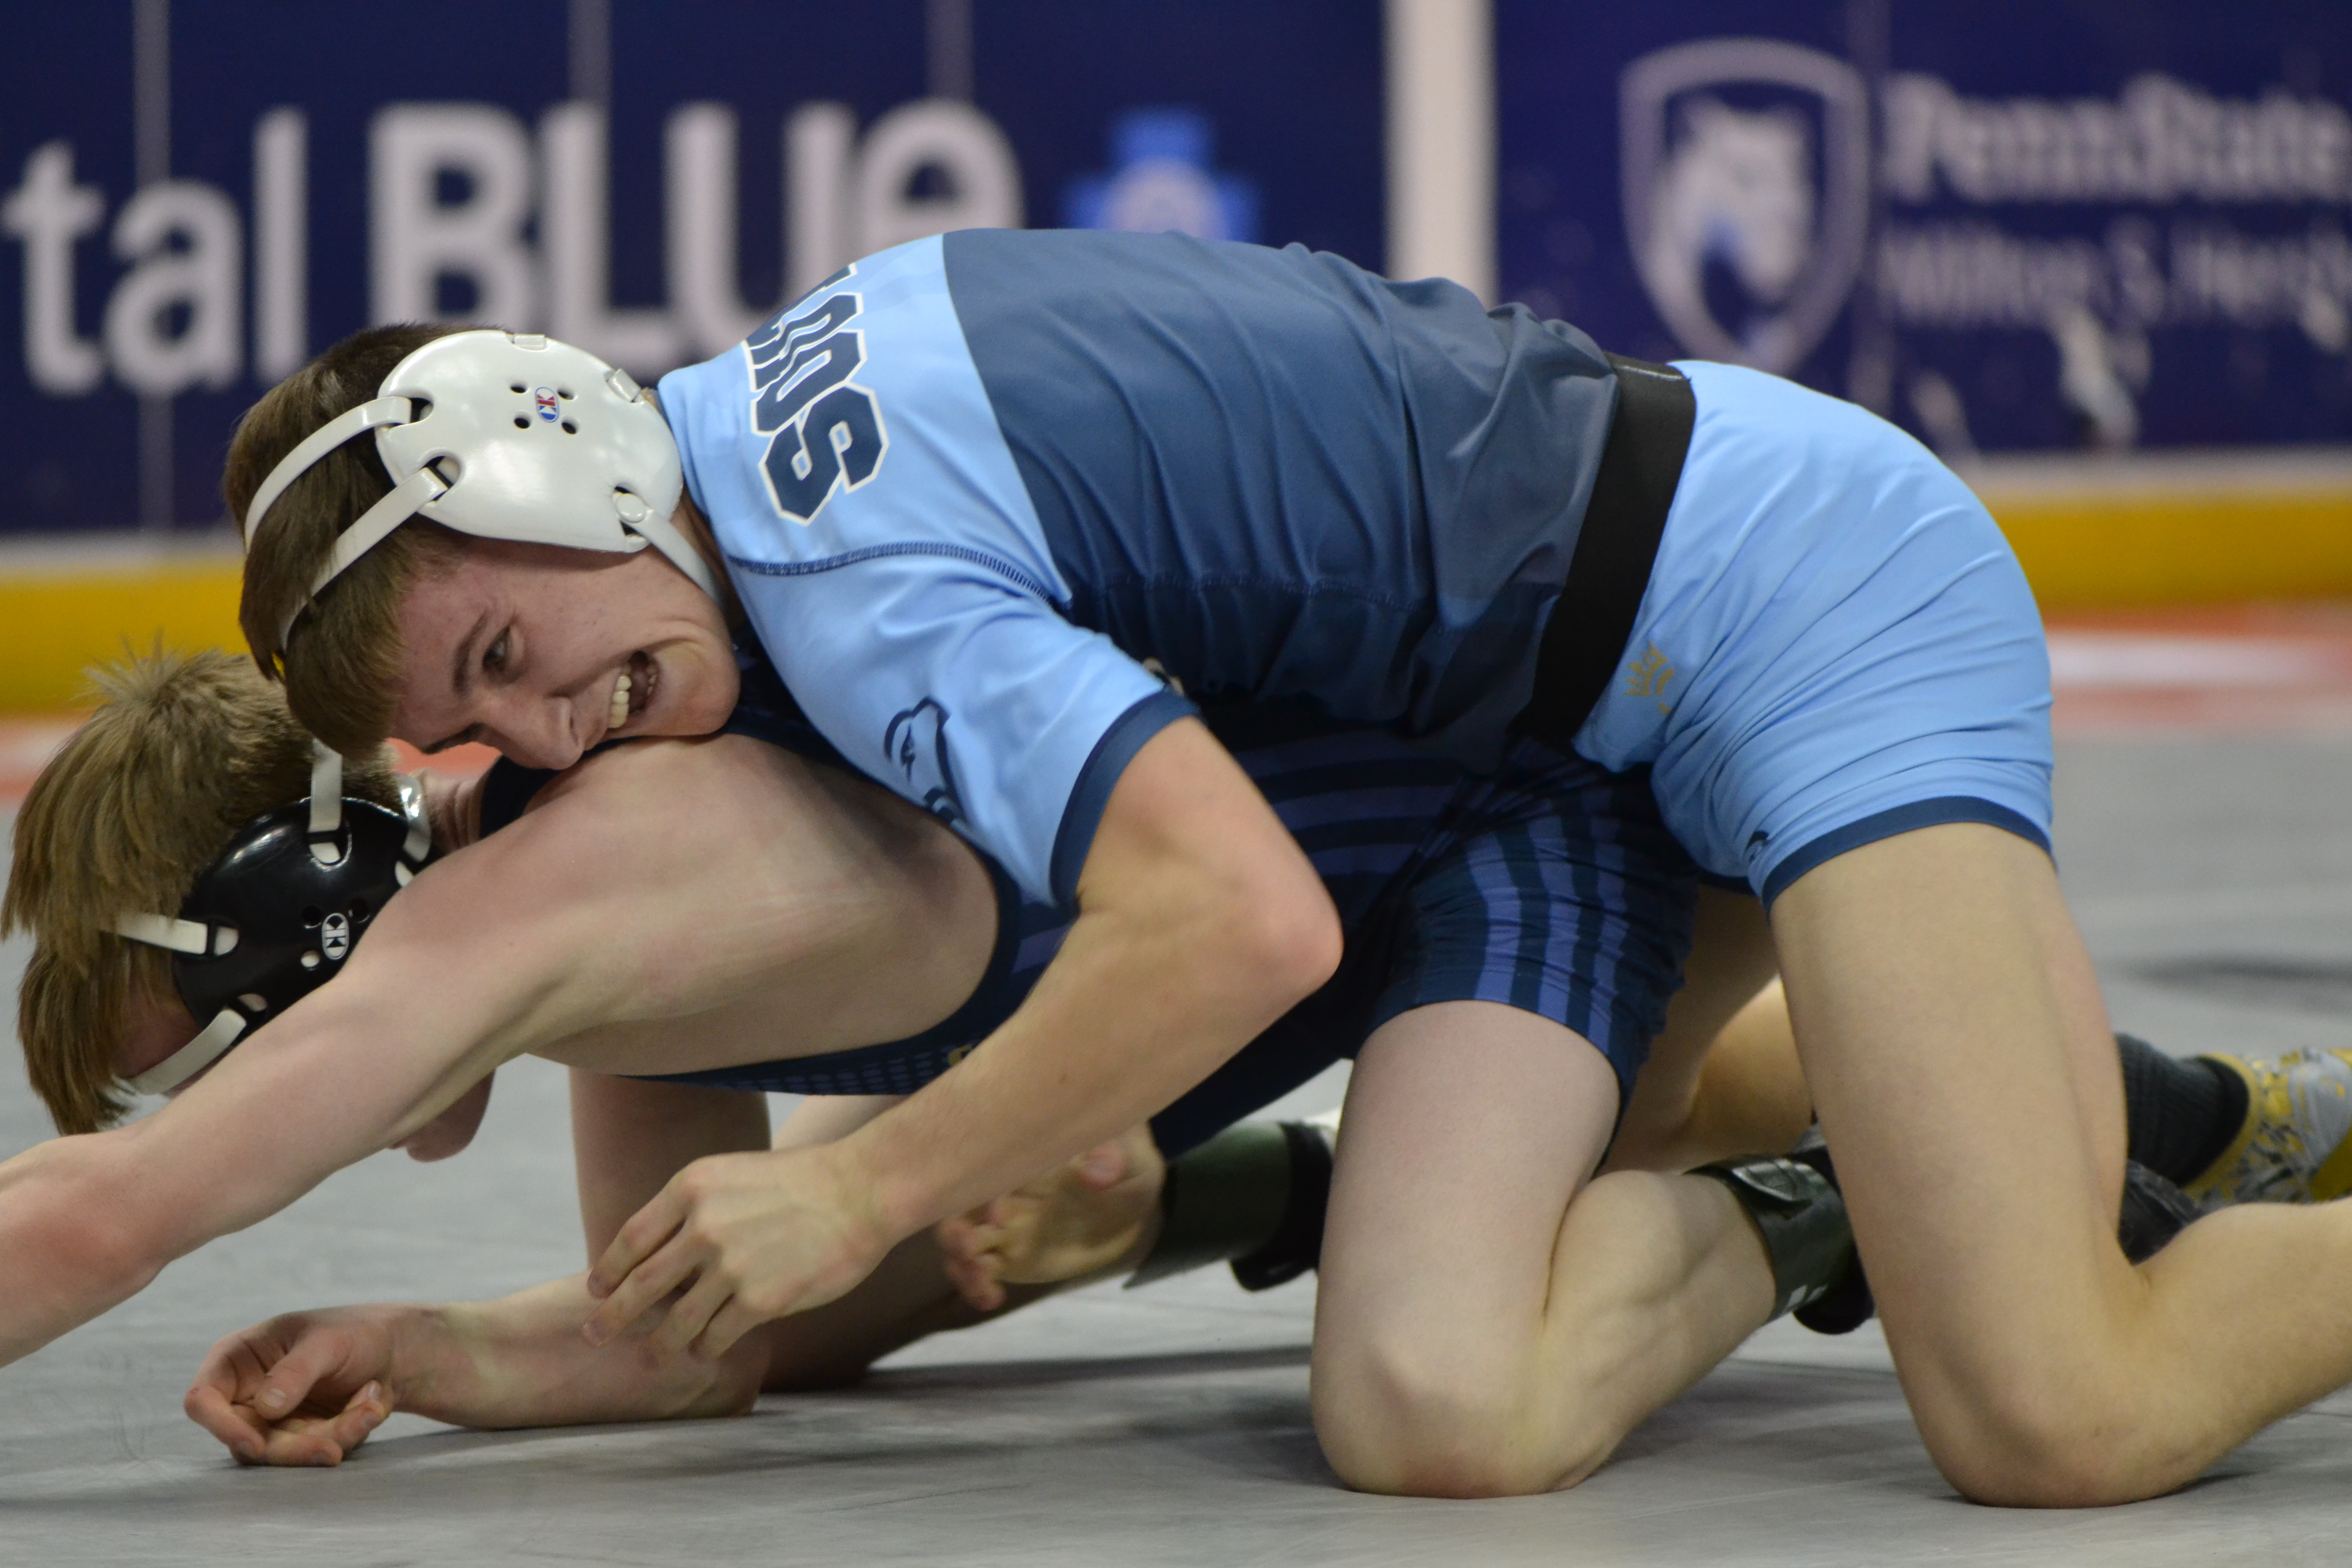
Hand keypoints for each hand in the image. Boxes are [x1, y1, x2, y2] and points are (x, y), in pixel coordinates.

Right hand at [184, 1309, 401, 1465]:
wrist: (391, 1350)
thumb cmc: (351, 1333)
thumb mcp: (328, 1341)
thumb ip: (296, 1370)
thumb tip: (264, 1408)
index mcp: (236, 1361)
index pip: (203, 1401)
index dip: (221, 1427)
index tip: (255, 1444)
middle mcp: (245, 1397)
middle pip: (247, 1442)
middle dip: (297, 1446)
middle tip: (335, 1447)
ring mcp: (271, 1423)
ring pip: (285, 1453)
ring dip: (333, 1437)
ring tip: (372, 1408)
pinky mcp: (299, 1440)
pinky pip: (316, 1452)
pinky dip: (350, 1435)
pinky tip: (374, 1406)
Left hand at [583, 1142, 892, 1361]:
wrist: (862, 1190)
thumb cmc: (803, 1180)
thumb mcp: (734, 1174)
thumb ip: (695, 1208)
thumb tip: (662, 1253)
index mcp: (692, 1187)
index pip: (631, 1238)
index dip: (608, 1269)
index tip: (597, 1288)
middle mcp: (703, 1227)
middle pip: (640, 1286)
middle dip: (611, 1317)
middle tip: (593, 1335)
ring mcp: (730, 1266)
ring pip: (677, 1321)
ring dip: (659, 1346)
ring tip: (651, 1359)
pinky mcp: (760, 1300)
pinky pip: (717, 1336)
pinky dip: (706, 1348)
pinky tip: (705, 1352)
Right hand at [935, 1124, 1165, 1311]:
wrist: (1130, 1190)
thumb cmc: (1124, 1154)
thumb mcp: (1128, 1150)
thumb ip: (1111, 1158)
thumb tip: (1099, 1175)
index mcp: (1018, 1154)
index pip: (982, 1165)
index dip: (981, 1186)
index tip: (998, 1209)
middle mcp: (999, 1189)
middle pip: (955, 1208)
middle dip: (954, 1230)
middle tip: (970, 1246)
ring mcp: (1001, 1226)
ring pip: (961, 1245)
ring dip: (962, 1264)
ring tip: (984, 1283)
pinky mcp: (1011, 1256)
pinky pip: (981, 1272)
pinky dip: (977, 1287)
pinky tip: (992, 1299)